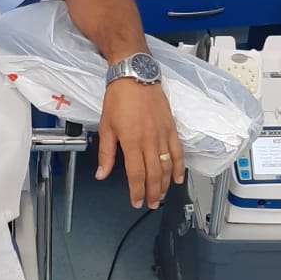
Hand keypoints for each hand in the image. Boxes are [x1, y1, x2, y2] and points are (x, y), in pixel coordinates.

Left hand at [95, 79, 184, 209]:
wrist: (135, 76)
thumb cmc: (119, 97)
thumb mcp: (106, 127)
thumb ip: (106, 154)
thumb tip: (101, 174)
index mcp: (131, 141)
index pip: (136, 174)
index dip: (137, 191)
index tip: (136, 201)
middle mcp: (149, 140)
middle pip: (154, 174)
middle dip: (152, 192)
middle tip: (151, 203)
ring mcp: (162, 134)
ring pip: (167, 166)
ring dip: (165, 184)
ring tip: (161, 195)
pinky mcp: (171, 128)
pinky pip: (177, 151)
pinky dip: (179, 166)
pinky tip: (177, 177)